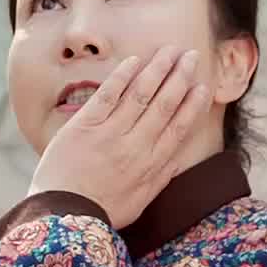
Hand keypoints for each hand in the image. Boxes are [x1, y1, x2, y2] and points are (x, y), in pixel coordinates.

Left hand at [26, 45, 210, 230]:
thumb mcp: (138, 203)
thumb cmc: (100, 213)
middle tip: (191, 55)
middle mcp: (135, 147)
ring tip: (170, 50)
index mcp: (151, 166)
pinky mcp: (86, 125)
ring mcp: (110, 134)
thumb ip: (159, 180)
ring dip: (158, 69)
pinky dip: (122, 76)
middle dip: (180, 77)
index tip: (203, 87)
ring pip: (141, 94)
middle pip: (164, 104)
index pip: (179, 128)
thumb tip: (177, 162)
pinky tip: (135, 61)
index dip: (192, 105)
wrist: (63, 216)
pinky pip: (108, 95)